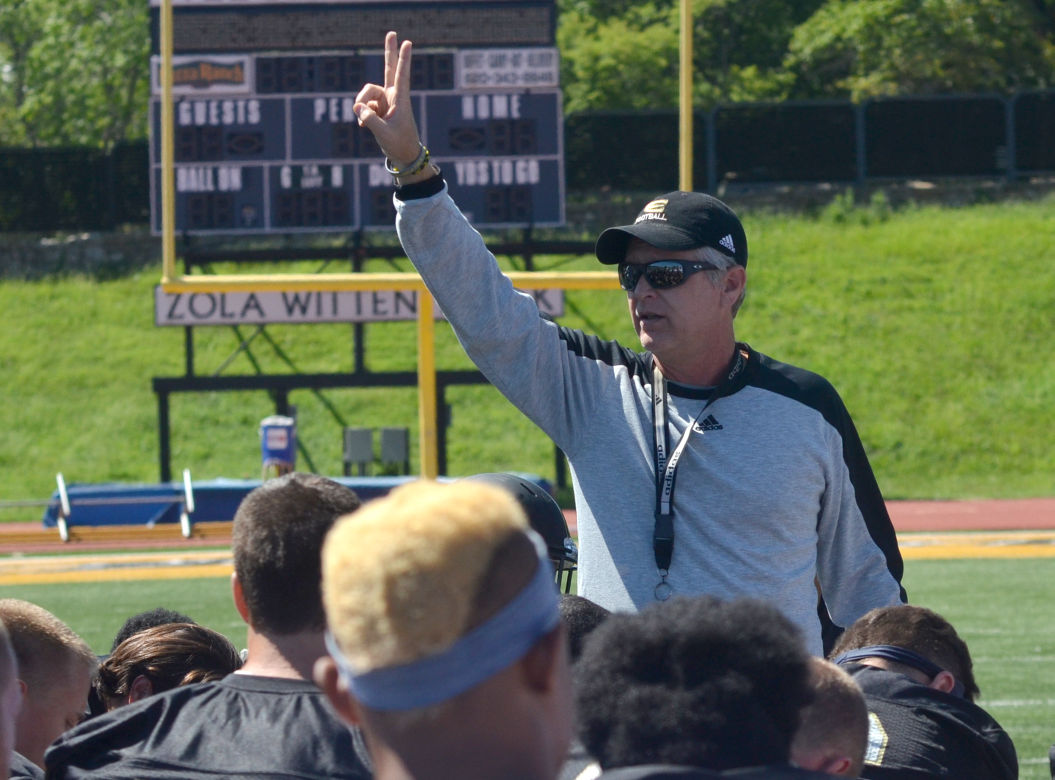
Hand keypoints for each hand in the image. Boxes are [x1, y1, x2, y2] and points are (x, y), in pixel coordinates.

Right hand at [354, 31, 422, 168]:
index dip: (403, 59)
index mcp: (400, 100)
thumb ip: (369, 119)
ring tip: (364, 122)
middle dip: (389, 51)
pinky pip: (363, 107)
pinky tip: (364, 126)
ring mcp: (384, 101)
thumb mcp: (383, 133)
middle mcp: (392, 96)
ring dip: (361, 106)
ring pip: (365, 94)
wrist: (403, 155)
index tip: (407, 43)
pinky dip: (362, 116)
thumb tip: (357, 106)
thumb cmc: (399, 144)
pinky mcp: (377, 108)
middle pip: (389, 69)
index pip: (401, 76)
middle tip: (392, 33)